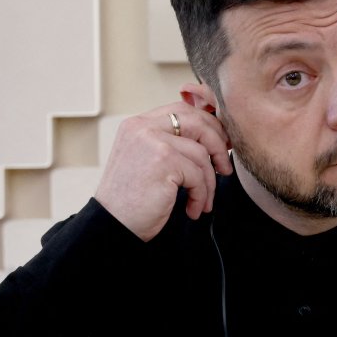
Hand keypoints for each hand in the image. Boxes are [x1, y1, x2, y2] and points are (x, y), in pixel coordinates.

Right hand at [95, 100, 232, 240]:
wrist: (112, 226)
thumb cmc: (130, 200)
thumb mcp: (145, 161)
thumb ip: (168, 144)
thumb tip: (209, 137)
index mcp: (137, 124)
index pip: (181, 110)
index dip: (207, 125)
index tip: (219, 145)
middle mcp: (142, 127)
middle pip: (197, 121)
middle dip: (218, 144)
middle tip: (224, 168)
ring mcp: (153, 141)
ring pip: (201, 153)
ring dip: (209, 181)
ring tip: (202, 201)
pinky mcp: (164, 161)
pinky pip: (198, 175)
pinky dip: (201, 195)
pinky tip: (192, 209)